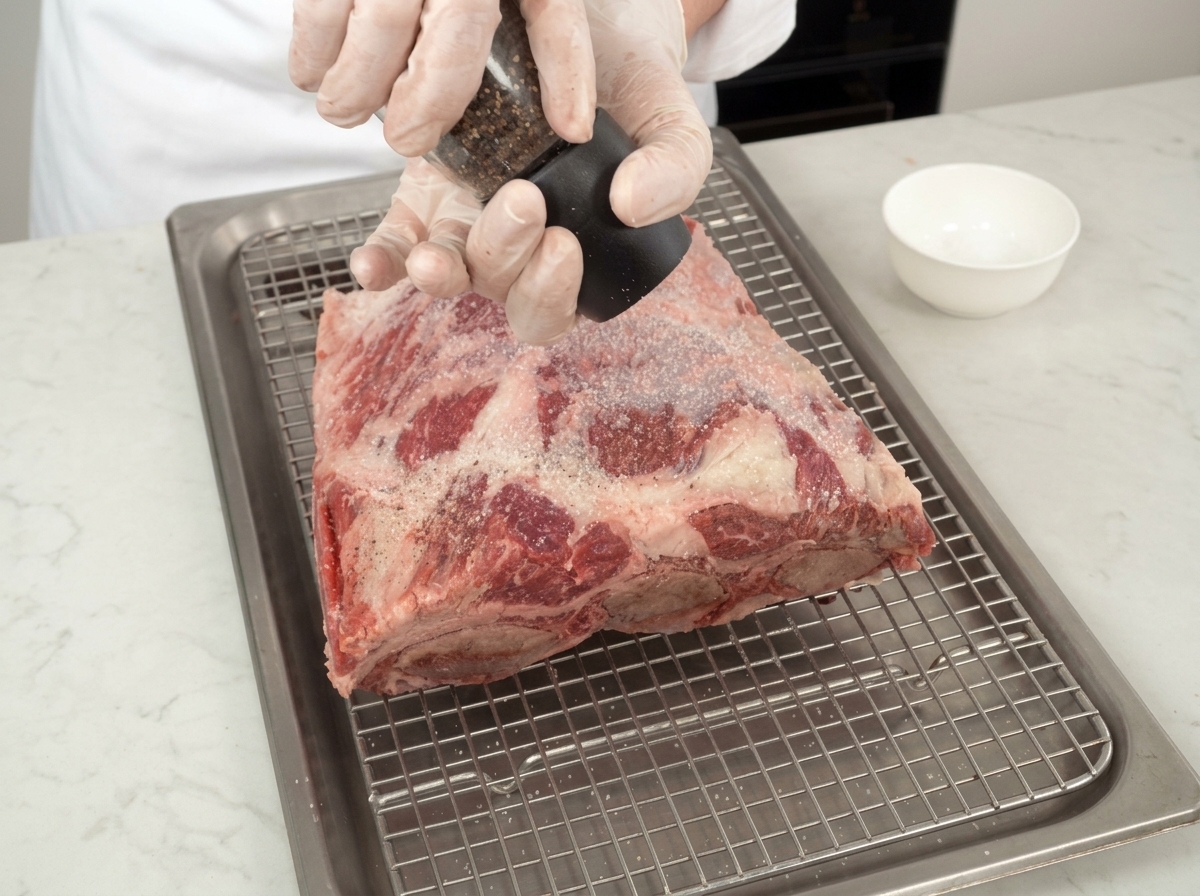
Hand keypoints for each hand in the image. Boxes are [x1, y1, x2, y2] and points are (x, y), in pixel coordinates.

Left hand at [339, 0, 713, 344]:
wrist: (589, 32)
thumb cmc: (631, 88)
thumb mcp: (673, 125)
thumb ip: (674, 169)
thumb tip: (632, 206)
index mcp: (575, 257)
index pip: (556, 310)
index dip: (552, 293)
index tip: (564, 242)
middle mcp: (517, 253)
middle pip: (499, 292)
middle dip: (505, 262)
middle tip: (522, 201)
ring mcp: (467, 226)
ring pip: (447, 273)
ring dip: (438, 273)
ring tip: (434, 255)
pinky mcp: (424, 196)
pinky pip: (396, 241)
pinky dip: (383, 258)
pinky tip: (374, 263)